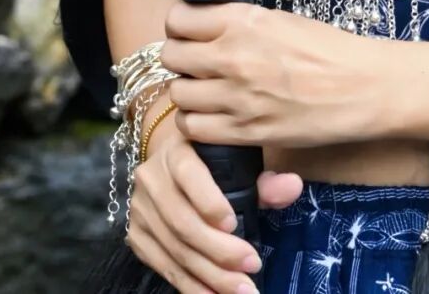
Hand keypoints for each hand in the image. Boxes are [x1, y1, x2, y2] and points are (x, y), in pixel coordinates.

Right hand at [127, 110, 301, 293]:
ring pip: (175, 250)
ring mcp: (140, 209)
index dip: (209, 202)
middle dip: (219, 252)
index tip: (234, 225)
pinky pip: (164, 267)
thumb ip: (265, 179)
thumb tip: (292, 186)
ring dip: (210, 277)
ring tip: (242, 291)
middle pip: (183, 223)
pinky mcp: (136, 235)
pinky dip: (191, 286)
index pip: (189, 175)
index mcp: (177, 149)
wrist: (173, 164)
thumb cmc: (215, 163)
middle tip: (252, 268)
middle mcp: (152, 178)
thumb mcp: (238, 162)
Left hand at [160, 0, 391, 149]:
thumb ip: (241, 23)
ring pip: (178, 95)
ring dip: (187, 92)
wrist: (363, 87)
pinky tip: (213, 116)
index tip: (186, 30)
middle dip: (179, 58)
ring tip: (205, 91)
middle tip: (194, 62)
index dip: (179, 25)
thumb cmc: (330, 49)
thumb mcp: (281, 19)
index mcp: (243, 21)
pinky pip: (194, 129)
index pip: (179, 19)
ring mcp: (236, 96)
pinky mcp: (245, 131)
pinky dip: (196, 123)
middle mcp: (232, 56)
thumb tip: (209, 26)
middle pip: (171, 56)